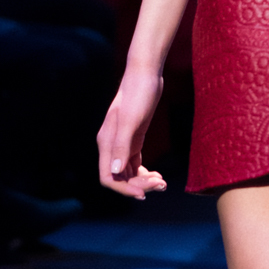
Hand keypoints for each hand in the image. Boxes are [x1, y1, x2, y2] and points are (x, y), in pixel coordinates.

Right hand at [97, 64, 168, 197]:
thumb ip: (121, 145)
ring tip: (162, 183)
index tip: (144, 193)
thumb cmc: (138, 94)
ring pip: (127, 173)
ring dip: (143, 182)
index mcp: (106, 143)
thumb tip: (115, 171)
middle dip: (138, 186)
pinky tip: (157, 175)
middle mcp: (111, 146)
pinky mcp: (133, 139)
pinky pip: (134, 164)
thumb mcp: (131, 120)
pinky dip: (144, 174)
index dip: (124, 189)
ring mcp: (122, 143)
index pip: (108, 177)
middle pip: (119, 178)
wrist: (145, 75)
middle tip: (161, 184)